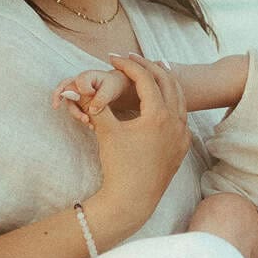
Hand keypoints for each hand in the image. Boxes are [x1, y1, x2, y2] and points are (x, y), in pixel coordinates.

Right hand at [53, 66, 129, 126]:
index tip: (93, 94)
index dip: (84, 91)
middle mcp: (77, 84)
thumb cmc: (112, 85)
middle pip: (66, 94)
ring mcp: (76, 94)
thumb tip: (91, 110)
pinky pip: (76, 111)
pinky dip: (82, 118)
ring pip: (70, 105)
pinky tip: (91, 126)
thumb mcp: (110, 89)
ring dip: (77, 115)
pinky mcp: (78, 103)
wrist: (116, 88)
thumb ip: (101, 98)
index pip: (77, 83)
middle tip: (83, 119)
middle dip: (72, 108)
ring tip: (89, 123)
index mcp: (85, 77)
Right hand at [88, 54, 191, 243]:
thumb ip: (95, 105)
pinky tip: (162, 98)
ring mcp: (182, 135)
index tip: (113, 57)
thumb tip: (76, 87)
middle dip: (148, 66)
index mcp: (159, 116)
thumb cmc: (118, 167)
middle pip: (167, 81)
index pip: (145, 79)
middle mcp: (176, 122)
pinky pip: (180, 114)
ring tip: (152, 67)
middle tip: (130, 58)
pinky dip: (171, 100)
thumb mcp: (106, 132)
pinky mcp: (182, 146)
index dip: (127, 65)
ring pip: (178, 97)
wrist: (133, 200)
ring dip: (164, 80)